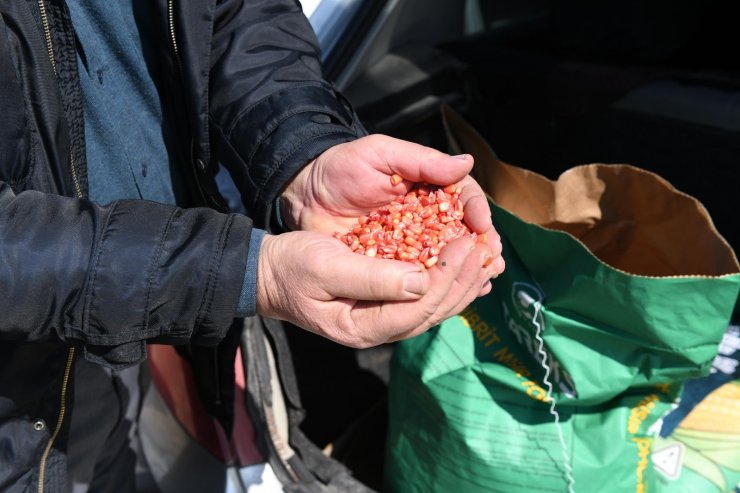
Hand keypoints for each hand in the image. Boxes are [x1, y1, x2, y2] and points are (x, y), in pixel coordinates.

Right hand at [256, 230, 497, 346]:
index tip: (466, 243)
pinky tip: (470, 271)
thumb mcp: (326, 267)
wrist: (269, 273)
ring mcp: (382, 322)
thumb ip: (372, 278)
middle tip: (487, 247)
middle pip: (433, 310)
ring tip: (490, 258)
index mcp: (362, 326)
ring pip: (434, 308)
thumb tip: (421, 280)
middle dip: (464, 279)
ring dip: (464, 284)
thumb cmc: (292, 267)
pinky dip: (450, 283)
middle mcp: (377, 330)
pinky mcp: (383, 307)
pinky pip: (424, 299)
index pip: (417, 307)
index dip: (446, 277)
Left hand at [279, 135, 503, 275]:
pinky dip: (439, 287)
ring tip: (483, 280)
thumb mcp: (379, 154)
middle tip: (491, 260)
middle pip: (461, 232)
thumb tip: (466, 163)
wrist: (303, 193)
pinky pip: (419, 278)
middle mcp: (424, 217)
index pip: (463, 198)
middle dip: (479, 247)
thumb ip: (420, 161)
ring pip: (445, 258)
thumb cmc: (341, 166)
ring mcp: (409, 243)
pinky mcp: (391, 265)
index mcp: (428, 187)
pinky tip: (455, 296)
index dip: (477, 212)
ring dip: (466, 270)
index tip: (482, 228)